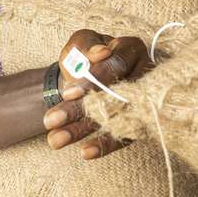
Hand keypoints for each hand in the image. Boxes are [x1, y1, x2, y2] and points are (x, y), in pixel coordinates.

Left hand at [43, 29, 151, 158]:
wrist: (85, 74)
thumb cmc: (85, 55)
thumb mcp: (80, 43)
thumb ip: (86, 45)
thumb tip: (101, 53)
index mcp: (131, 49)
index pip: (115, 66)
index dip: (93, 80)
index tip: (68, 93)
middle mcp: (145, 75)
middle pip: (114, 95)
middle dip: (81, 109)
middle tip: (50, 120)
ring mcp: (146, 101)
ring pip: (116, 118)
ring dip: (85, 130)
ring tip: (56, 140)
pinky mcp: (142, 122)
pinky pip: (125, 136)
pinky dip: (104, 145)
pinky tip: (85, 153)